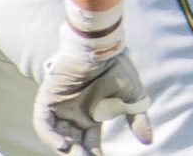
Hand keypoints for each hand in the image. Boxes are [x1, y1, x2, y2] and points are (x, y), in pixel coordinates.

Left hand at [33, 27, 152, 154]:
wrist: (102, 48)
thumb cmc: (118, 68)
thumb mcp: (133, 97)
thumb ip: (138, 120)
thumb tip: (148, 141)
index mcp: (92, 115)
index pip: (90, 142)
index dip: (95, 153)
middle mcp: (74, 115)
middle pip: (73, 143)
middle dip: (79, 154)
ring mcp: (59, 108)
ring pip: (57, 137)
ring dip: (65, 148)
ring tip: (76, 155)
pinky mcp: (47, 101)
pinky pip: (44, 124)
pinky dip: (50, 136)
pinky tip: (63, 144)